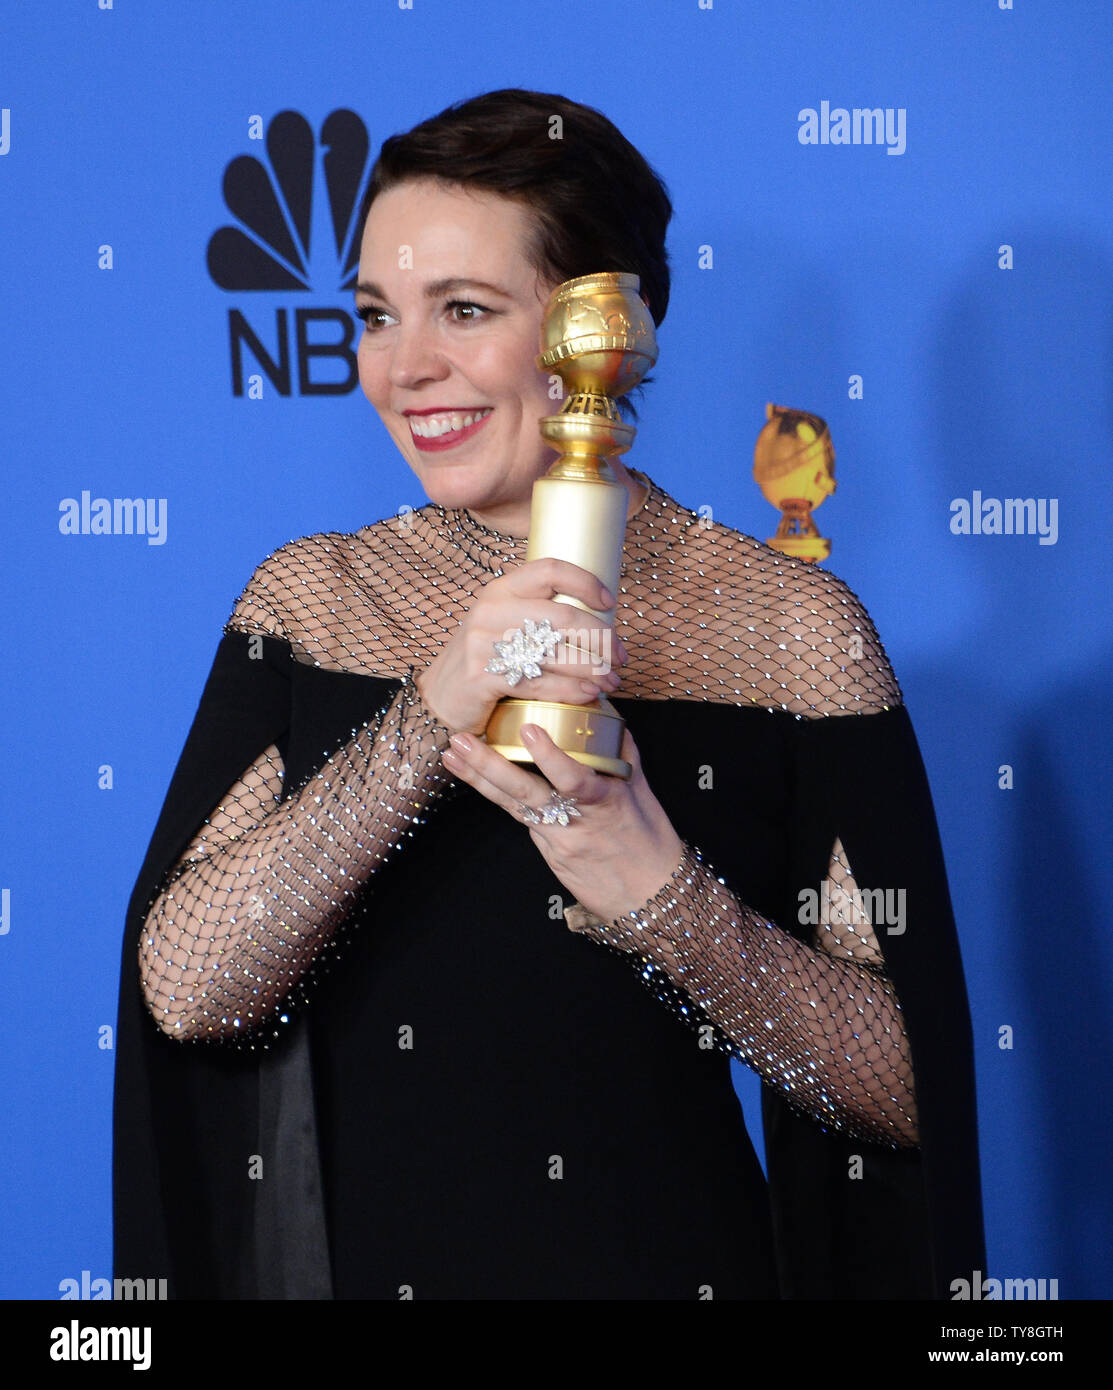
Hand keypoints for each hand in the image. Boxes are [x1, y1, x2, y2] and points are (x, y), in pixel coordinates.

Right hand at [417, 558, 627, 735]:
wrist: (438, 700)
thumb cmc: (483, 662)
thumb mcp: (503, 626)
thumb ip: (538, 616)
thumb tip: (598, 621)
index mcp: (501, 589)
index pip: (550, 569)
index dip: (585, 582)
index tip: (609, 602)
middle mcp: (492, 609)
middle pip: (562, 616)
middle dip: (602, 639)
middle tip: (621, 657)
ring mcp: (484, 642)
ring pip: (555, 653)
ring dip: (593, 670)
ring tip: (612, 681)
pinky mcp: (482, 676)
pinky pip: (539, 683)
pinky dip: (571, 691)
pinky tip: (590, 695)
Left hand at [439, 723, 683, 925]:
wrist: (651, 897)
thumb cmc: (651, 842)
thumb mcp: (643, 792)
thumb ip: (622, 751)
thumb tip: (605, 712)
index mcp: (607, 803)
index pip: (575, 780)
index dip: (550, 757)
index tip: (528, 730)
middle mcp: (577, 822)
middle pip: (527, 793)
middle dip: (490, 766)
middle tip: (462, 740)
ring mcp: (559, 841)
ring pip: (513, 806)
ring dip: (479, 778)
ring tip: (451, 754)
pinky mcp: (550, 854)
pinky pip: (521, 819)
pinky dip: (496, 795)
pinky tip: (469, 775)